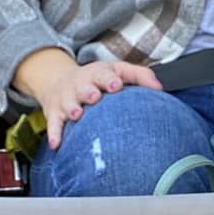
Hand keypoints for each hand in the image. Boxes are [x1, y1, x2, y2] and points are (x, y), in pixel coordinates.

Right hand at [13, 48, 162, 149]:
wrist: (58, 81)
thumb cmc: (97, 78)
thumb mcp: (116, 70)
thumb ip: (139, 76)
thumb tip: (160, 88)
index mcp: (98, 73)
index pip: (104, 74)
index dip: (110, 79)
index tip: (117, 85)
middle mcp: (80, 84)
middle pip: (83, 86)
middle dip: (88, 91)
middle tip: (94, 97)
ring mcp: (66, 98)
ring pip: (68, 102)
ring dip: (72, 108)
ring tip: (77, 114)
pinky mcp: (54, 113)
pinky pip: (53, 124)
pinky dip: (54, 133)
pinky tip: (57, 144)